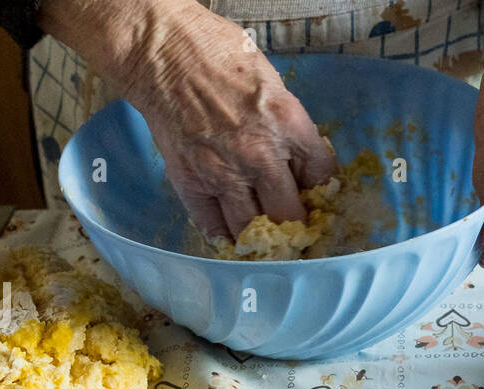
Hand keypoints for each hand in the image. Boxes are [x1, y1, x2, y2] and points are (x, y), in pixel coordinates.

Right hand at [41, 0, 336, 239]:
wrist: (161, 52)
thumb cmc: (216, 53)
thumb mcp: (272, 82)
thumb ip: (289, 123)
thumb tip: (301, 156)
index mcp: (288, 125)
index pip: (322, 176)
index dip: (321, 190)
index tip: (315, 196)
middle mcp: (260, 156)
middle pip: (290, 215)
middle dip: (296, 226)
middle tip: (295, 232)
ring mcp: (223, 174)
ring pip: (252, 229)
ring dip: (261, 238)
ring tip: (265, 241)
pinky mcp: (190, 182)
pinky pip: (212, 226)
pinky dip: (224, 237)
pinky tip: (231, 237)